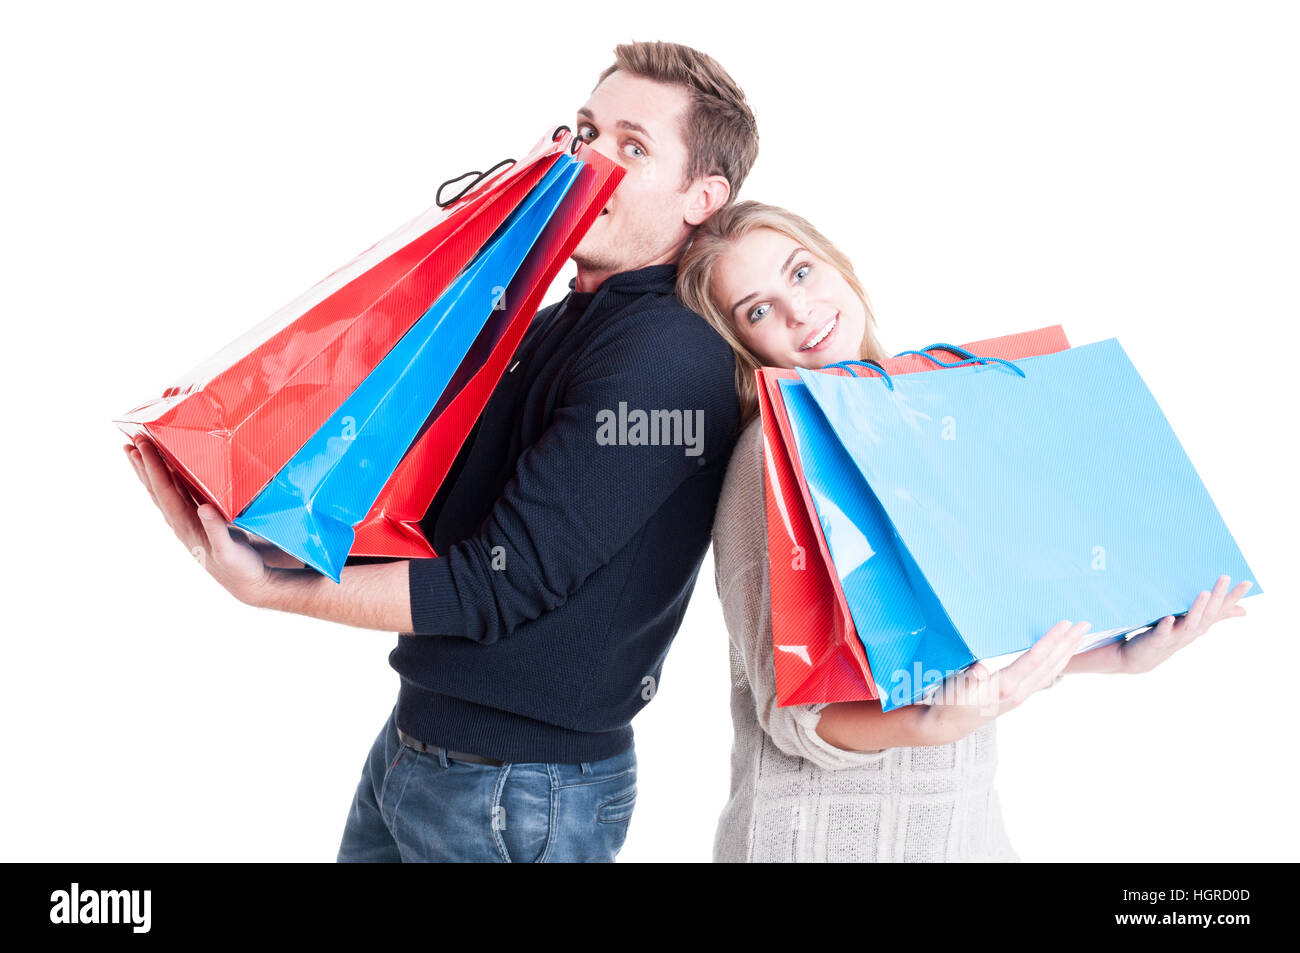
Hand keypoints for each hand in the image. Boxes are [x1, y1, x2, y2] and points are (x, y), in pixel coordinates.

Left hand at [122, 437, 276, 604]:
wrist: (248, 584)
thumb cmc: (240, 568)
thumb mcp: (230, 552)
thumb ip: (217, 530)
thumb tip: (205, 508)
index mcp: (187, 525)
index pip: (165, 491)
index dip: (154, 467)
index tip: (143, 445)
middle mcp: (182, 522)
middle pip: (157, 488)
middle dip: (144, 465)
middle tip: (130, 441)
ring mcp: (189, 521)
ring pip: (165, 490)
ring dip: (151, 470)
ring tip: (138, 452)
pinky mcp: (200, 521)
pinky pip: (179, 494)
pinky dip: (170, 478)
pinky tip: (170, 470)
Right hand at [926, 620, 1093, 720]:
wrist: (947, 725)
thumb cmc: (949, 702)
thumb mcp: (954, 688)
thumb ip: (968, 678)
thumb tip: (980, 669)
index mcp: (1006, 686)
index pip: (1035, 659)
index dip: (1051, 640)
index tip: (1065, 623)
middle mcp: (1018, 692)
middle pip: (1050, 664)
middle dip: (1068, 644)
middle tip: (1085, 624)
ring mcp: (1020, 695)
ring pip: (1051, 671)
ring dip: (1066, 652)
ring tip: (1079, 637)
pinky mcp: (1017, 695)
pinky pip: (1044, 676)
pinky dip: (1056, 663)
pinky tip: (1060, 657)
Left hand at [1115, 575, 1251, 674]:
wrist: (1143, 658)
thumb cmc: (1171, 636)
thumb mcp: (1195, 625)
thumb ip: (1216, 616)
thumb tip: (1244, 610)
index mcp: (1201, 625)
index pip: (1221, 610)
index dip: (1234, 597)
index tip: (1247, 582)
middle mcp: (1192, 631)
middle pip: (1208, 614)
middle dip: (1217, 596)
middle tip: (1226, 577)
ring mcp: (1175, 636)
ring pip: (1190, 623)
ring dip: (1197, 608)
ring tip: (1204, 592)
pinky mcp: (1157, 640)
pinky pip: (1163, 633)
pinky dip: (1167, 626)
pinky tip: (1169, 617)